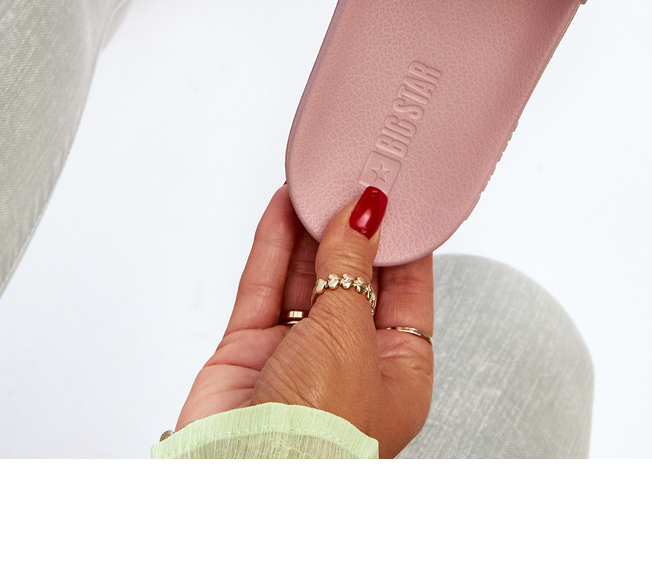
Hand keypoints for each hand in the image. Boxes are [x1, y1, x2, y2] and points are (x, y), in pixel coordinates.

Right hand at [174, 185, 433, 457]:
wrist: (245, 475)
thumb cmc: (320, 434)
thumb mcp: (350, 335)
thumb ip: (350, 267)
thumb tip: (362, 213)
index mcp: (398, 373)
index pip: (406, 292)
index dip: (400, 241)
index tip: (395, 194)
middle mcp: (348, 364)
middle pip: (352, 279)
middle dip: (349, 229)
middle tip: (350, 175)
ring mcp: (295, 358)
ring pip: (303, 278)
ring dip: (308, 230)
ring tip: (315, 178)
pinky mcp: (249, 353)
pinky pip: (263, 288)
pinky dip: (272, 245)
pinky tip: (282, 207)